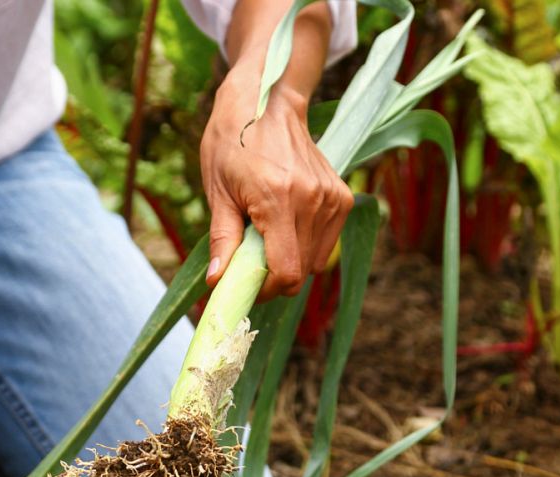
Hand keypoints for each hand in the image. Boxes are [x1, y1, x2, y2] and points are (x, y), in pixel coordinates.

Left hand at [201, 66, 352, 299]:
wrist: (266, 102)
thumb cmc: (232, 143)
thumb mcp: (218, 192)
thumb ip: (222, 240)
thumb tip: (218, 283)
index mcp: (279, 200)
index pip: (286, 273)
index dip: (265, 290)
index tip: (245, 284)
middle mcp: (312, 201)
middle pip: (301, 272)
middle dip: (274, 277)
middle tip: (250, 259)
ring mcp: (332, 198)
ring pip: (315, 261)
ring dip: (291, 260)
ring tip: (267, 234)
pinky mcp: (342, 197)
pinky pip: (326, 243)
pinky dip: (306, 246)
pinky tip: (286, 224)